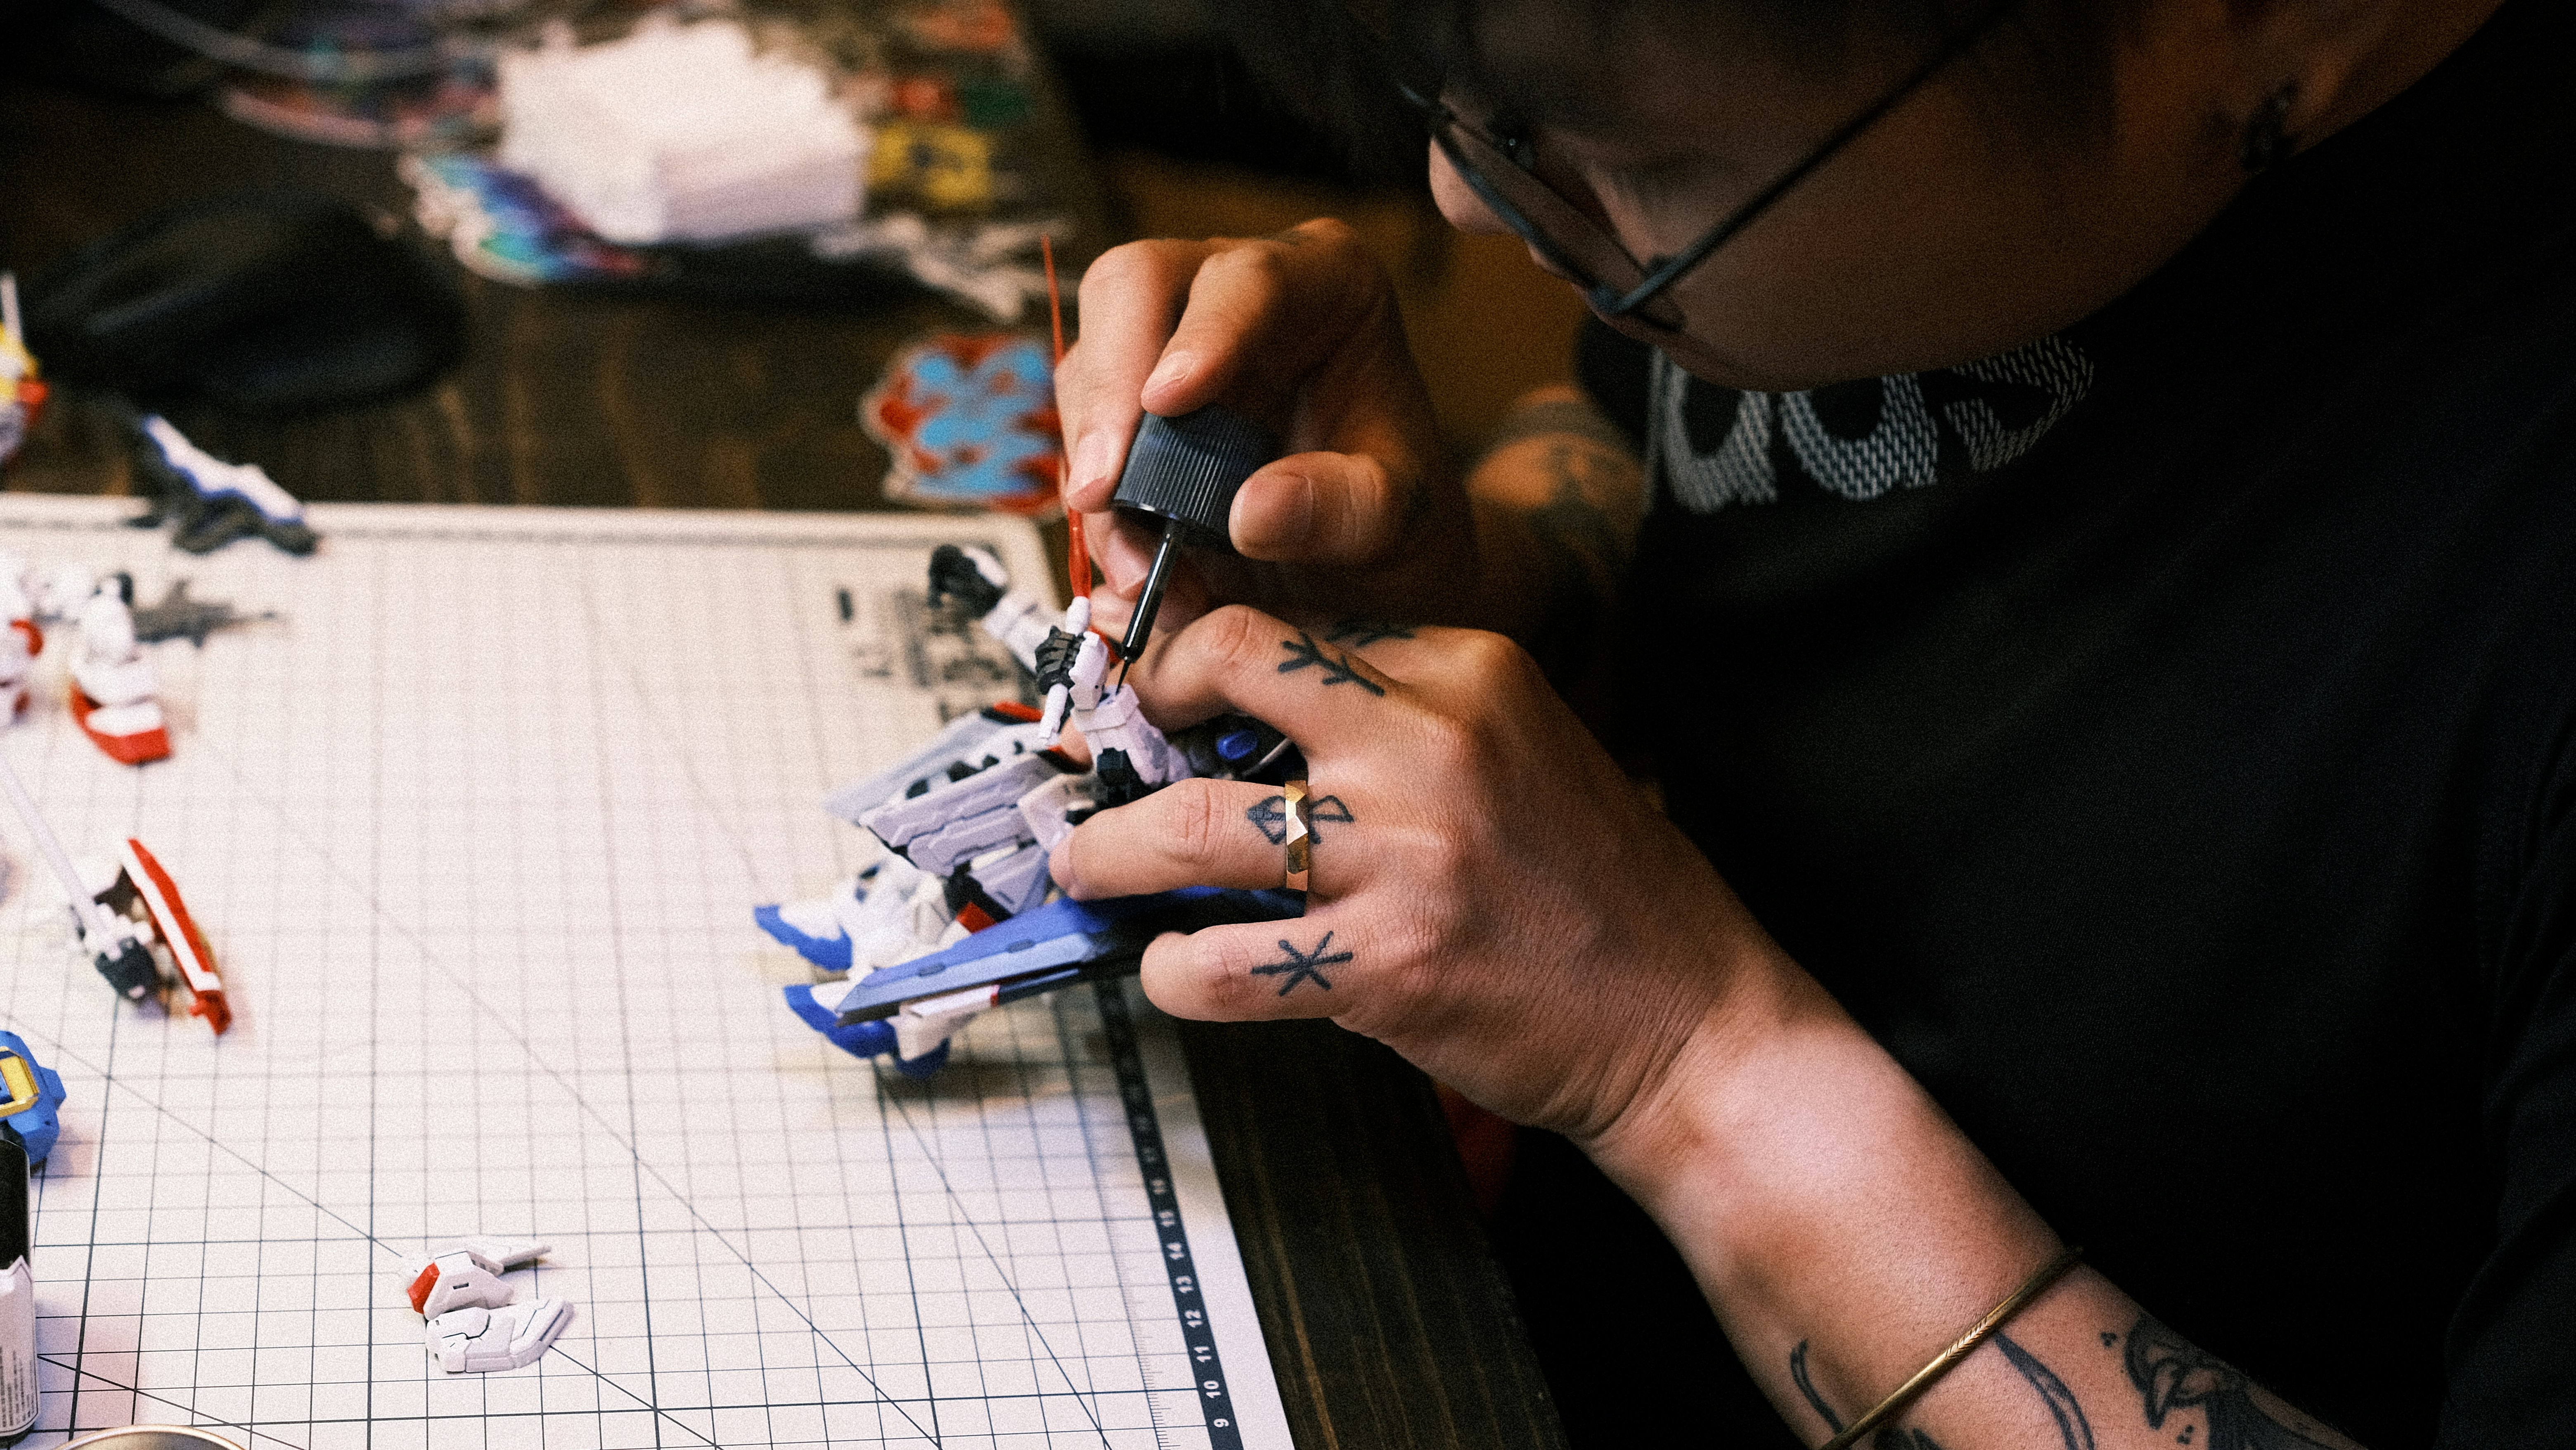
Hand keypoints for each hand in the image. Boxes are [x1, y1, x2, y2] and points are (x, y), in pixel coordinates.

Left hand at [1046, 604, 1793, 1138]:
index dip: (1196, 656)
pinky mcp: (1387, 966)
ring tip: (1085, 867)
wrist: (1689, 1019)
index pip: (1288, 627)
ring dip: (1110, 852)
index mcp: (1467, 669)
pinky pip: (1223, 963)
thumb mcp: (1517, 749)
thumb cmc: (1597, 891)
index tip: (1156, 691)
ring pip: (1189, 825)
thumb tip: (1252, 724)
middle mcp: (1429, 742)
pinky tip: (1172, 972)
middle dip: (1138, 707)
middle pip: (1227, 669)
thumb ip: (1399, 721)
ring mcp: (1403, 854)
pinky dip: (1172, 973)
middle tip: (1108, 756)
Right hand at [1057, 221, 1481, 640]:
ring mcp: (1169, 338)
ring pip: (1090, 365)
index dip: (1202, 333)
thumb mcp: (1400, 521)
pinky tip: (1133, 567)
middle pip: (1132, 289)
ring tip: (1142, 570)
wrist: (1369, 562)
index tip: (1167, 401)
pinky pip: (1083, 432)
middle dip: (1110, 392)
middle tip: (1103, 493)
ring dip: (1098, 470)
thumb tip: (1251, 513)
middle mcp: (1234, 290)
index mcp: (1327, 282)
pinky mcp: (1128, 399)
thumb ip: (1344, 511)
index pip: (1249, 277)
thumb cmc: (1396, 515)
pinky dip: (1098, 507)